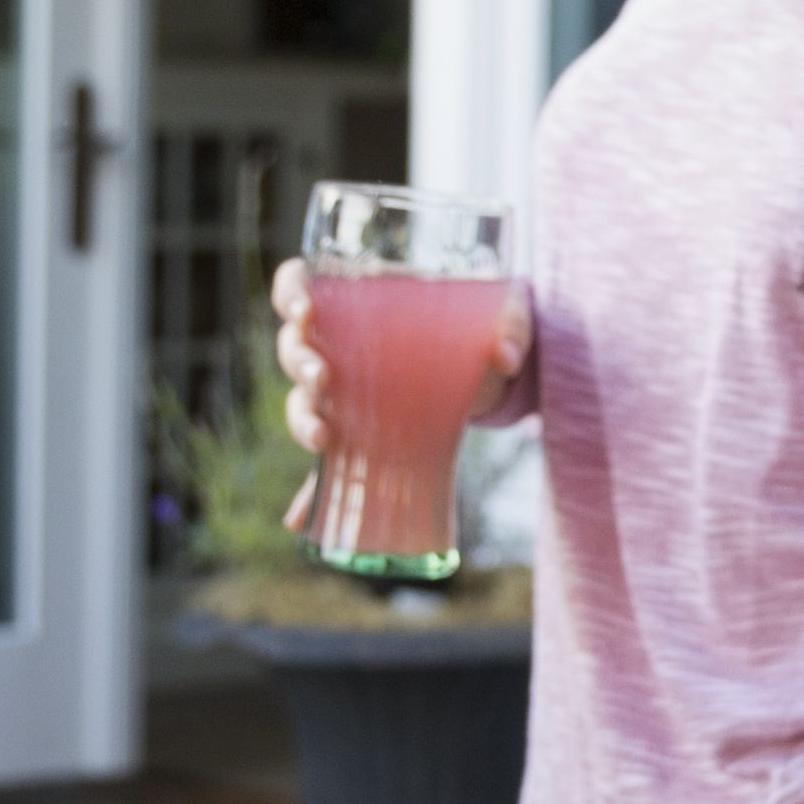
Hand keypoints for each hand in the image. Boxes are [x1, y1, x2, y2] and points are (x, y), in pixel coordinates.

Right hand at [267, 261, 535, 520]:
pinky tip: (302, 518)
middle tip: (322, 377)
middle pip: (293, 347)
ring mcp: (346, 394)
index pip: (299, 285)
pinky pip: (328, 464)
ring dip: (301, 419)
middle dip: (299, 362)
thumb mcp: (506, 314)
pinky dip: (312, 492)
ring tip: (323, 438)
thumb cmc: (484, 326)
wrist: (489, 373)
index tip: (306, 310)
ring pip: (301, 402)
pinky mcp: (360, 436)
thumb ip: (512, 325)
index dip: (290, 294)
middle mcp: (340, 346)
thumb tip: (505, 357)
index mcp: (360, 301)